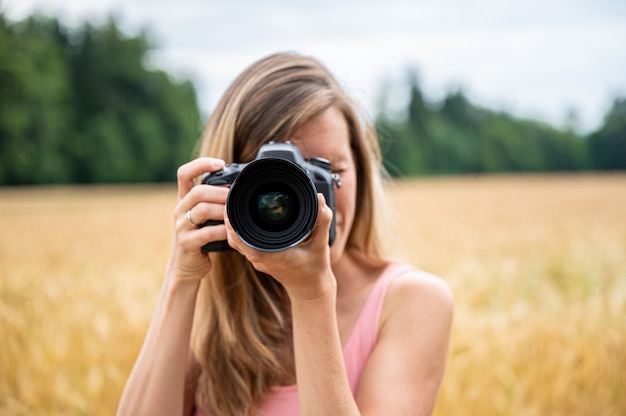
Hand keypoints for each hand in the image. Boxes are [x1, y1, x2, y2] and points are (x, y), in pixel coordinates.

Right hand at [166, 157, 228, 283]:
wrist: (185, 267)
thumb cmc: (200, 238)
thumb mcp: (203, 217)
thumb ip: (214, 201)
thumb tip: (238, 187)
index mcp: (184, 200)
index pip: (184, 173)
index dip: (201, 164)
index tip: (220, 163)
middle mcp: (180, 210)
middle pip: (197, 192)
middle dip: (220, 192)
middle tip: (236, 196)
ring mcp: (181, 227)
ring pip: (201, 210)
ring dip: (223, 210)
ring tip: (235, 213)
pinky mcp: (187, 243)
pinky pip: (206, 233)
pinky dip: (222, 231)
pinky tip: (231, 232)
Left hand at [224, 193, 335, 299]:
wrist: (311, 288)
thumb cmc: (315, 267)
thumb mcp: (321, 243)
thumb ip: (322, 221)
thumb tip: (320, 199)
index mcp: (270, 255)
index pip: (242, 239)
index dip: (233, 223)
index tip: (231, 206)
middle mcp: (259, 258)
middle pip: (233, 236)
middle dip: (230, 216)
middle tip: (231, 196)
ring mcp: (257, 259)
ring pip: (235, 240)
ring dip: (232, 223)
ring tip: (233, 203)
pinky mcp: (258, 257)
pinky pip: (242, 242)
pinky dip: (239, 229)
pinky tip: (242, 216)